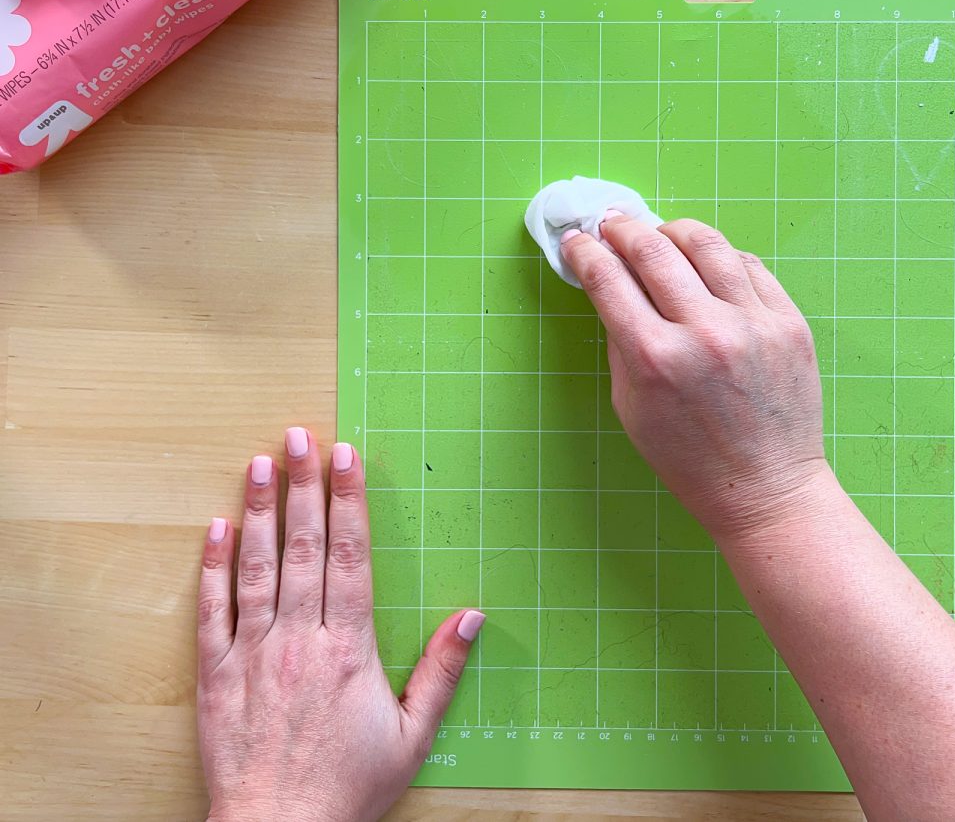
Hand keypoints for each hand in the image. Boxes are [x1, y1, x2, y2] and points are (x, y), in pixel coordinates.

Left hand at [196, 428, 484, 821]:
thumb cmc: (348, 789)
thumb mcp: (413, 736)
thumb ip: (442, 672)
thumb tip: (470, 617)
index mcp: (347, 649)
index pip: (350, 558)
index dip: (348, 502)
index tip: (346, 459)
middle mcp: (297, 640)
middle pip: (303, 548)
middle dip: (302, 487)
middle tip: (299, 439)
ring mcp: (251, 653)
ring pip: (256, 568)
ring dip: (257, 512)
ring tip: (258, 464)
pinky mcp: (214, 675)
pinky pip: (212, 611)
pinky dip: (212, 567)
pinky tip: (215, 530)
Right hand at [560, 217, 826, 541]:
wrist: (764, 488)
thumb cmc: (690, 458)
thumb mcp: (631, 406)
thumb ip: (621, 341)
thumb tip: (612, 286)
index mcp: (655, 358)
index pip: (608, 279)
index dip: (585, 252)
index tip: (577, 241)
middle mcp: (704, 332)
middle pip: (652, 249)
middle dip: (622, 229)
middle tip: (611, 224)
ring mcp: (753, 324)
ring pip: (705, 243)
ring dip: (671, 230)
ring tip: (658, 234)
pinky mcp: (789, 323)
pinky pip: (748, 266)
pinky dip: (719, 256)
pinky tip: (704, 262)